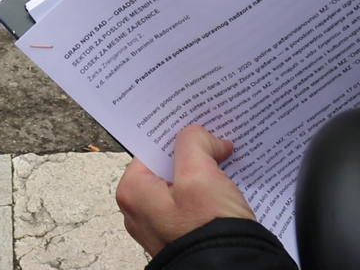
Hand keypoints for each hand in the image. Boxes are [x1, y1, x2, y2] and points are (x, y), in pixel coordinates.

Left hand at [115, 125, 254, 255]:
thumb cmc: (208, 230)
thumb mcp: (199, 174)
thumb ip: (193, 143)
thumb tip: (202, 137)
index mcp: (133, 192)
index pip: (152, 149)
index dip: (177, 135)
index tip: (197, 125)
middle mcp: (139, 210)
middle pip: (166, 166)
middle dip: (191, 153)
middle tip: (215, 142)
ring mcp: (159, 225)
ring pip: (181, 185)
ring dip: (202, 173)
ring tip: (225, 161)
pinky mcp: (180, 234)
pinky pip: (191, 204)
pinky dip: (207, 193)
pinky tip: (227, 186)